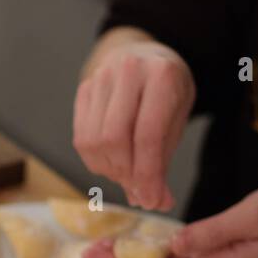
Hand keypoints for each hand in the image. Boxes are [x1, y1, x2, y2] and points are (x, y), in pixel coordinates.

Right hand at [73, 33, 194, 210]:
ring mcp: (101, 77)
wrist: (144, 55)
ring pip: (93, 141)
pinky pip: (81, 137)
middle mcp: (128, 71)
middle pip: (114, 139)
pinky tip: (111, 162)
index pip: (148, 136)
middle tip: (138, 190)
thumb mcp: (177, 118)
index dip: (147, 175)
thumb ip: (164, 159)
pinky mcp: (84, 88)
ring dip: (109, 170)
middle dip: (125, 174)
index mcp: (162, 76)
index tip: (150, 201)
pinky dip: (95, 160)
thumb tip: (154, 202)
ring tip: (126, 175)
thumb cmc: (166, 92)